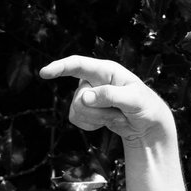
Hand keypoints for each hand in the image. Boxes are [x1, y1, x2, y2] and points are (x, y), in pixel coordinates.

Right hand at [41, 56, 174, 144]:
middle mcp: (93, 80)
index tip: (44, 73)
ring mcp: (88, 95)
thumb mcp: (134, 100)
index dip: (60, 67)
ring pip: (76, 111)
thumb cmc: (145, 106)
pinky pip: (76, 120)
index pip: (78, 64)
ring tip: (116, 116)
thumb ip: (110, 96)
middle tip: (120, 114)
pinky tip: (106, 122)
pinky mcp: (85, 109)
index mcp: (106, 70)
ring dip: (97, 119)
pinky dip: (92, 125)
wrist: (146, 124)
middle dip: (98, 112)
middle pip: (79, 98)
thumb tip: (84, 97)